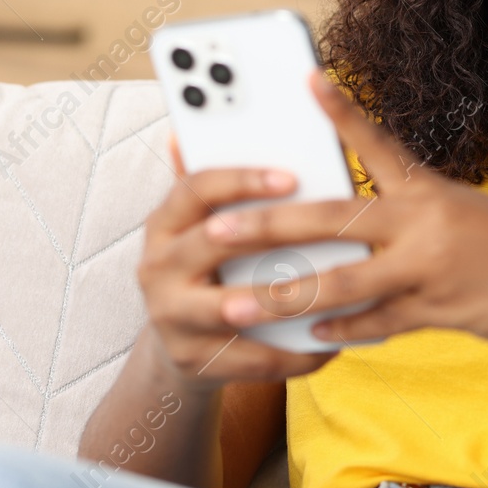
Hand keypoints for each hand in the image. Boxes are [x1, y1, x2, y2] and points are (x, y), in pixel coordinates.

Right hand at [136, 133, 339, 390]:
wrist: (179, 345)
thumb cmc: (210, 269)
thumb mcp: (202, 226)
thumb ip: (218, 187)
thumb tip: (201, 127)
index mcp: (164, 223)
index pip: (195, 189)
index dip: (242, 180)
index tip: (291, 176)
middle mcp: (157, 267)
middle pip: (210, 242)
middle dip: (266, 232)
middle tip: (319, 225)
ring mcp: (170, 316)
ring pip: (227, 306)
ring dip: (280, 299)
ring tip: (329, 289)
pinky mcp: (192, 360)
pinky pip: (250, 358)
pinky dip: (293, 353)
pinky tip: (331, 345)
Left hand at [205, 74, 487, 361]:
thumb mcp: (467, 218)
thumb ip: (412, 222)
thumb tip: (354, 233)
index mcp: (431, 190)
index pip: (377, 142)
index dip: (340, 111)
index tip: (306, 79)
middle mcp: (426, 221)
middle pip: (334, 218)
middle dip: (269, 222)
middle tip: (217, 224)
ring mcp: (432, 267)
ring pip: (344, 281)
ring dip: (285, 293)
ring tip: (237, 302)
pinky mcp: (442, 310)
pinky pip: (377, 323)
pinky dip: (341, 330)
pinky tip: (308, 336)